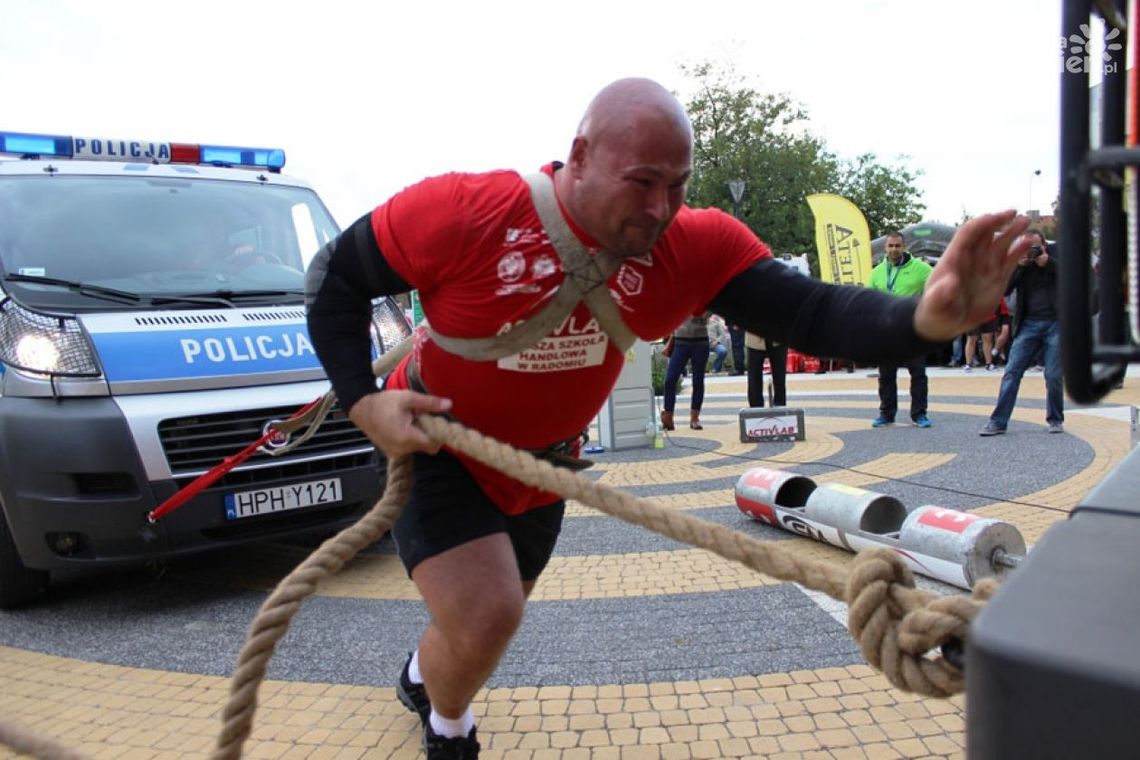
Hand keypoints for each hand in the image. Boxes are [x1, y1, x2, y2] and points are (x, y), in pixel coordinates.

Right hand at [347, 390, 452, 458]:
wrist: (360, 408)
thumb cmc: (384, 402)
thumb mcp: (408, 398)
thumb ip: (430, 403)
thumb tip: (449, 404)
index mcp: (407, 437)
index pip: (434, 444)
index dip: (439, 434)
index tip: (437, 422)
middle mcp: (402, 449)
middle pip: (427, 447)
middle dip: (429, 433)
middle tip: (422, 417)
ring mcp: (395, 452)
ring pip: (418, 447)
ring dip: (419, 435)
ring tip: (410, 420)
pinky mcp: (391, 452)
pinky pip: (408, 448)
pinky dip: (410, 439)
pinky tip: (403, 426)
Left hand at [914, 211, 1029, 342]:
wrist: (944, 324)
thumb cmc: (935, 311)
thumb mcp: (935, 305)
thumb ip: (941, 294)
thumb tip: (950, 284)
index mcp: (954, 258)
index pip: (969, 233)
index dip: (982, 223)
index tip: (998, 217)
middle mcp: (972, 259)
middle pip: (986, 233)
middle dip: (999, 221)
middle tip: (1015, 214)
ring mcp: (986, 267)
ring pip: (1001, 244)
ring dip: (1013, 232)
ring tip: (1026, 222)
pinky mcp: (997, 278)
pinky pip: (1010, 260)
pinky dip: (1020, 250)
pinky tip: (1030, 243)